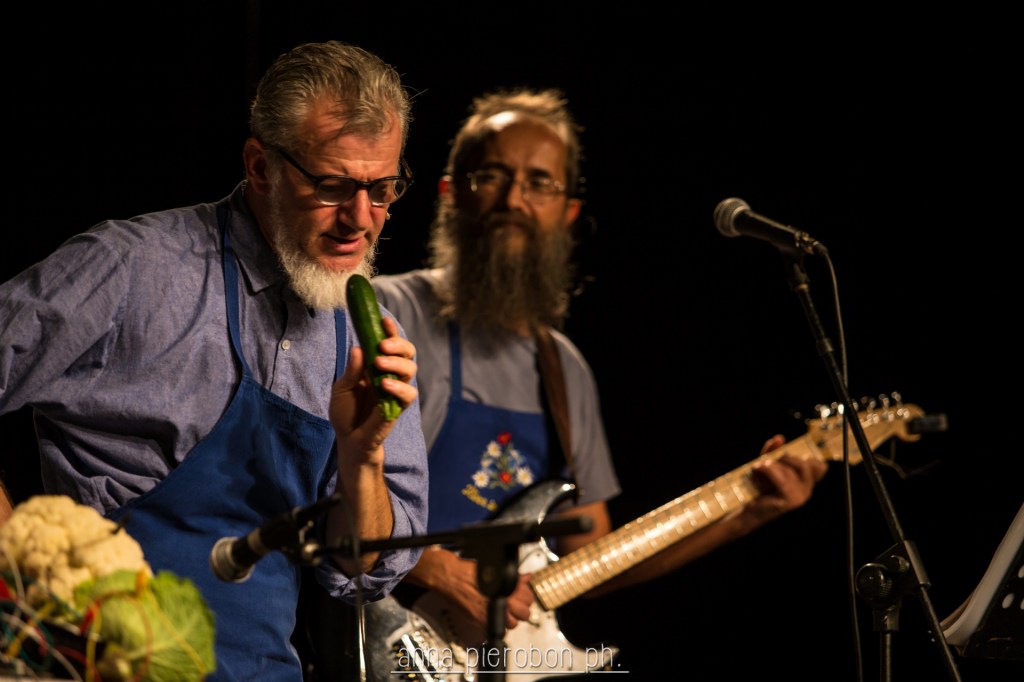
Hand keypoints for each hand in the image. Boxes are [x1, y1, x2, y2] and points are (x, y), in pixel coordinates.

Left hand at [329, 316, 417, 465]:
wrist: (349, 439)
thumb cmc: (345, 412)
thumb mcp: (342, 388)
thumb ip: (352, 370)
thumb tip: (359, 348)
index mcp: (376, 365)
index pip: (389, 343)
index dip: (390, 331)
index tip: (384, 321)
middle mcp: (390, 374)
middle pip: (407, 351)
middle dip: (398, 344)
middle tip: (383, 345)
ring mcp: (396, 389)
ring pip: (411, 368)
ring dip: (397, 363)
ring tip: (380, 364)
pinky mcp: (399, 406)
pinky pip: (409, 393)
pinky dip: (399, 387)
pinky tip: (385, 385)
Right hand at [417, 549, 535, 629]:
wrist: (447, 576)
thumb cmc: (465, 571)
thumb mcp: (493, 569)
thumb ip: (513, 577)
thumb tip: (526, 578)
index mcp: (503, 588)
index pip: (528, 597)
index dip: (527, 595)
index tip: (524, 593)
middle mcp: (497, 602)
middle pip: (524, 614)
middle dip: (522, 608)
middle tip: (517, 602)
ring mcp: (488, 614)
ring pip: (512, 624)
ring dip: (511, 618)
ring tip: (506, 609)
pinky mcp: (479, 621)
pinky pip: (496, 628)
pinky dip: (497, 623)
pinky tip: (494, 613)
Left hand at [744, 434, 827, 524]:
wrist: (748, 509)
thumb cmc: (758, 488)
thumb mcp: (767, 466)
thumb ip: (773, 452)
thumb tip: (779, 438)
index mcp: (805, 482)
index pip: (819, 467)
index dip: (806, 457)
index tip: (785, 454)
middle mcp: (807, 490)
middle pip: (805, 465)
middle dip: (786, 457)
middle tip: (769, 459)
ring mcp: (800, 496)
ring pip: (790, 471)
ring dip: (772, 465)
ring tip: (758, 466)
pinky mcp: (790, 500)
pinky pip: (781, 479)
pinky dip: (768, 471)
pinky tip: (757, 470)